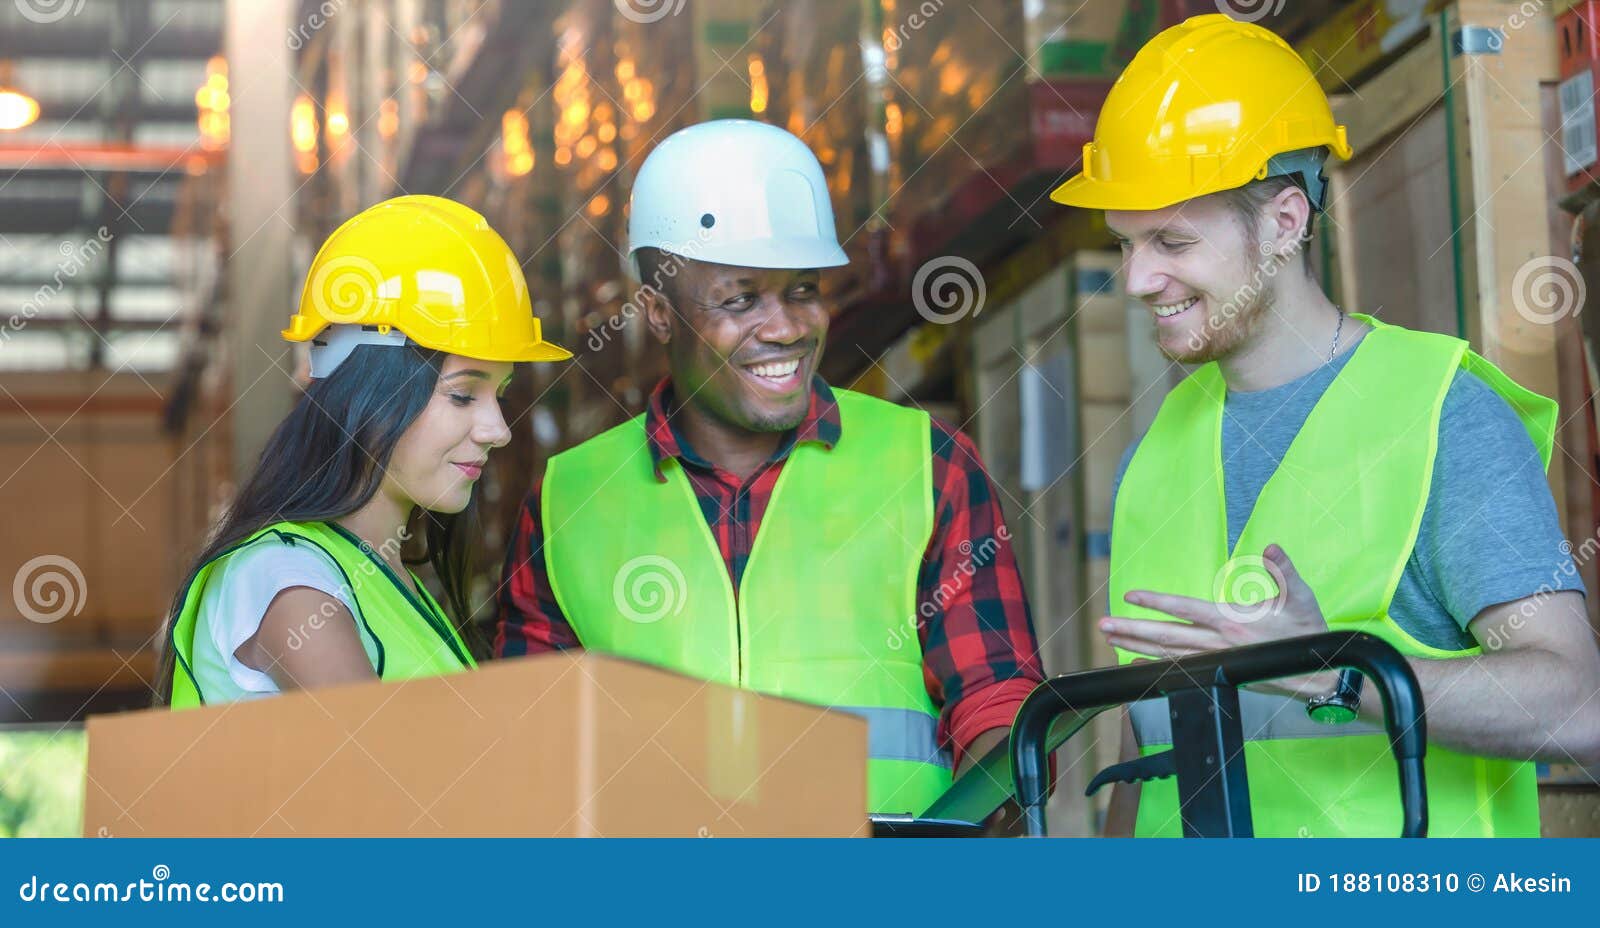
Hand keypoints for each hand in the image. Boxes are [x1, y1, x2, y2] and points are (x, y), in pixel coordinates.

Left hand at [1099, 544, 1337, 698]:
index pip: (1185, 610)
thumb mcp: (1300, 597)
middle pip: (1165, 636)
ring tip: (1110, 638)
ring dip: (1136, 645)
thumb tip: (1272, 548)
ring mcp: (1216, 661)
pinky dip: (1154, 664)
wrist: (1318, 675)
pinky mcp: (1218, 672)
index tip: (1130, 595)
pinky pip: (1179, 669)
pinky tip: (1136, 659)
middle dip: (1131, 629)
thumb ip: (1284, 571)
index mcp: (1231, 623)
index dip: (1156, 602)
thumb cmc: (1308, 633)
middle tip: (1102, 624)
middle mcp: (1218, 644)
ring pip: (1167, 654)